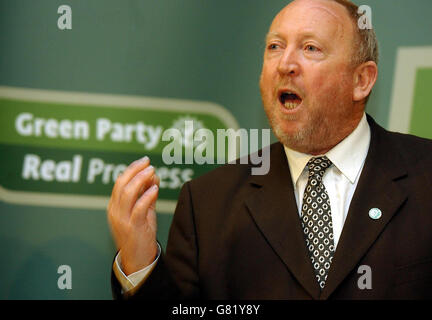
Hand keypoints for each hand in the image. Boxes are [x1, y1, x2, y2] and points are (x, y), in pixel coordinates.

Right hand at [107, 156, 159, 274]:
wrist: (138, 260)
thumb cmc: (141, 235)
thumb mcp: (144, 212)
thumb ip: (147, 195)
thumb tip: (153, 176)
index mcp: (115, 206)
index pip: (120, 183)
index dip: (131, 169)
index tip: (144, 161)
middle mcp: (115, 211)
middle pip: (121, 184)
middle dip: (134, 170)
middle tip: (148, 162)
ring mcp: (122, 219)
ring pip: (127, 193)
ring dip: (140, 179)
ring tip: (152, 171)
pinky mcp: (133, 227)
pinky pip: (138, 208)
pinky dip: (146, 196)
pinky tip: (155, 188)